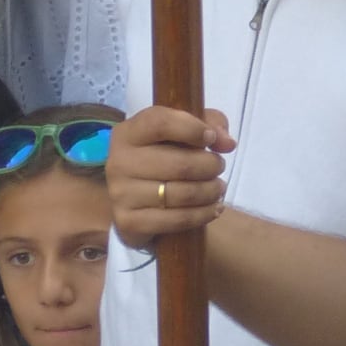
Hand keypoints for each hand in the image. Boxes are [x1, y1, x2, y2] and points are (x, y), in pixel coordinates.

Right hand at [107, 105, 235, 247]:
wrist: (137, 200)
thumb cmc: (164, 156)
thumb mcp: (184, 131)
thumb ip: (210, 123)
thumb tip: (227, 143)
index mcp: (128, 133)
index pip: (160, 123)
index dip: (193, 129)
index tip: (212, 138)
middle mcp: (118, 162)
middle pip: (180, 164)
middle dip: (211, 166)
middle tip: (219, 167)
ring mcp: (120, 194)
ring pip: (182, 194)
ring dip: (211, 191)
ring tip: (218, 188)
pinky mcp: (128, 222)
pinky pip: (177, 220)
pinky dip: (203, 214)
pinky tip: (213, 208)